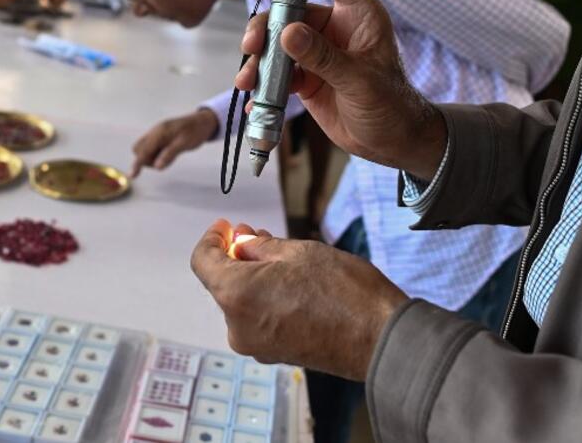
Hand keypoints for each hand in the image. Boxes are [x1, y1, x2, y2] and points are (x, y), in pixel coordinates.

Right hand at [131, 109, 217, 176]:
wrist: (201, 122)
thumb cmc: (194, 131)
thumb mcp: (184, 143)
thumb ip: (169, 154)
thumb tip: (157, 167)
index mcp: (159, 133)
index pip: (144, 151)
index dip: (137, 164)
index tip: (132, 175)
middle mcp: (154, 133)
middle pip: (139, 150)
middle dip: (148, 159)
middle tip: (167, 158)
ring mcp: (156, 135)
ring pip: (145, 151)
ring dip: (154, 158)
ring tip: (173, 153)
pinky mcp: (159, 139)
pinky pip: (152, 149)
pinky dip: (159, 155)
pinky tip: (171, 151)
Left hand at [191, 220, 407, 380]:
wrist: (379, 338)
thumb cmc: (344, 292)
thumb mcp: (299, 252)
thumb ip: (260, 248)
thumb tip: (241, 245)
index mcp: (236, 295)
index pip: (202, 262)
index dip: (212, 239)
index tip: (225, 226)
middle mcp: (238, 326)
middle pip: (222, 283)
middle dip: (234, 256)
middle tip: (253, 233)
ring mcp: (256, 345)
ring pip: (241, 301)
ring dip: (251, 276)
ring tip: (277, 255)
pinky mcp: (274, 354)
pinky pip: (257, 319)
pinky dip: (263, 297)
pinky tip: (286, 281)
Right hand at [236, 0, 445, 179]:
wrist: (392, 142)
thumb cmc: (392, 105)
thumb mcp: (360, 81)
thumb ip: (324, 57)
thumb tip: (287, 33)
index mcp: (358, 16)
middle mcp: (334, 29)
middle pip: (292, 11)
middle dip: (266, 27)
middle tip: (252, 46)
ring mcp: (317, 53)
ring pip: (278, 44)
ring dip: (259, 60)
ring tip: (247, 82)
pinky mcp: (305, 78)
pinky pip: (277, 75)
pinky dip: (263, 87)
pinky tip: (254, 103)